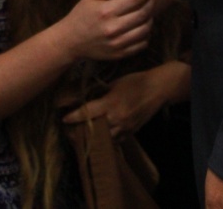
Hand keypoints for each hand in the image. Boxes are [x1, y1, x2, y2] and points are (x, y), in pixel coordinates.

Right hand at [62, 0, 155, 61]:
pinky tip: (141, 25)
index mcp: (106, 11)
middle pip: (143, 13)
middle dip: (152, 1)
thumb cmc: (81, 14)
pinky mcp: (119, 54)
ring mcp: (117, 44)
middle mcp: (113, 28)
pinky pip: (142, 44)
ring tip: (147, 9)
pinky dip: (146, 33)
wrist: (69, 41)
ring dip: (151, 17)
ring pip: (145, 29)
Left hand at [62, 61, 190, 138]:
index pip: (88, 113)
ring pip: (103, 139)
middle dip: (80, 131)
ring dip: (92, 137)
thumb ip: (101, 91)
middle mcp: (117, 118)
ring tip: (81, 135)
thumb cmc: (136, 81)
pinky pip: (114, 140)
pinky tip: (99, 136)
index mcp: (112, 103)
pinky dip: (106, 139)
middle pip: (93, 130)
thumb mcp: (116, 82)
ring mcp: (124, 128)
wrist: (158, 89)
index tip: (64, 118)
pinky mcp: (131, 133)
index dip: (74, 116)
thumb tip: (84, 94)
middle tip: (69, 129)